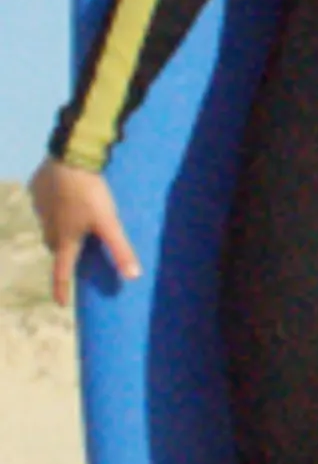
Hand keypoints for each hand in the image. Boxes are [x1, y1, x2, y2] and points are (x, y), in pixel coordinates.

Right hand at [30, 159, 139, 306]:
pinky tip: (66, 195)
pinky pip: (45, 203)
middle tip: (76, 253)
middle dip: (65, 253)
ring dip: (60, 228)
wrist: (68, 159)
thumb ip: (120, 249)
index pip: (63, 271)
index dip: (62, 289)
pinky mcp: (37, 190)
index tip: (61, 304)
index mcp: (65, 238)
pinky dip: (55, 205)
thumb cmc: (89, 194)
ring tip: (74, 222)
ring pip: (50, 225)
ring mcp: (40, 208)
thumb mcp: (109, 222)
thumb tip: (133, 276)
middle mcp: (48, 227)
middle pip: (56, 247)